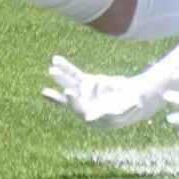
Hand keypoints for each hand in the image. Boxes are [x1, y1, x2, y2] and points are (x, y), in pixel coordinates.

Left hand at [40, 55, 166, 128]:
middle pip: (68, 99)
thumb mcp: (123, 112)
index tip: (68, 93)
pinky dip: (65, 67)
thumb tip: (89, 118)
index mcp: (91, 116)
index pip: (79, 109)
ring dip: (61, 77)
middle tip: (45, 92)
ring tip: (52, 70)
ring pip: (69, 84)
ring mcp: (84, 92)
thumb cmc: (130, 108)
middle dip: (57, 96)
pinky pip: (74, 73)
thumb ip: (110, 114)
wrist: (133, 99)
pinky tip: (56, 60)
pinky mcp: (85, 81)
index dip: (73, 102)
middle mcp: (84, 104)